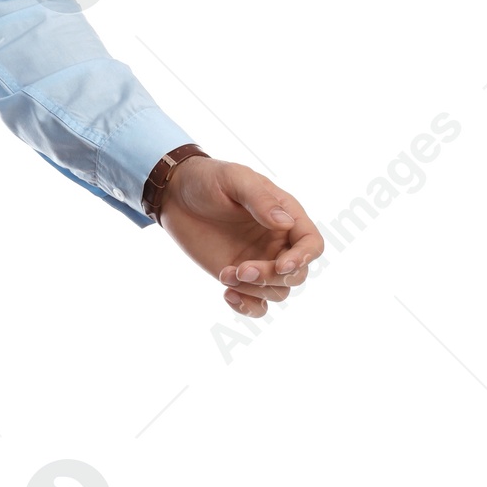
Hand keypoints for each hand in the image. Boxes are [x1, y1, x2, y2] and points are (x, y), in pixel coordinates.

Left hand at [156, 157, 323, 316]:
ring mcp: (260, 261)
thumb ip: (259, 198)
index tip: (281, 265)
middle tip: (242, 270)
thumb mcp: (233, 178)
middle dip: (272, 277)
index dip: (304, 258)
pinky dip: (249, 308)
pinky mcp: (240, 276)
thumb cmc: (207, 179)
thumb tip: (286, 223)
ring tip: (225, 275)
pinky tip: (228, 295)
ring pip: (278, 292)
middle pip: (296, 274)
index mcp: (285, 215)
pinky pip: (258, 304)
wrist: (174, 194)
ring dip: (255, 290)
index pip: (311, 243)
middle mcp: (278, 242)